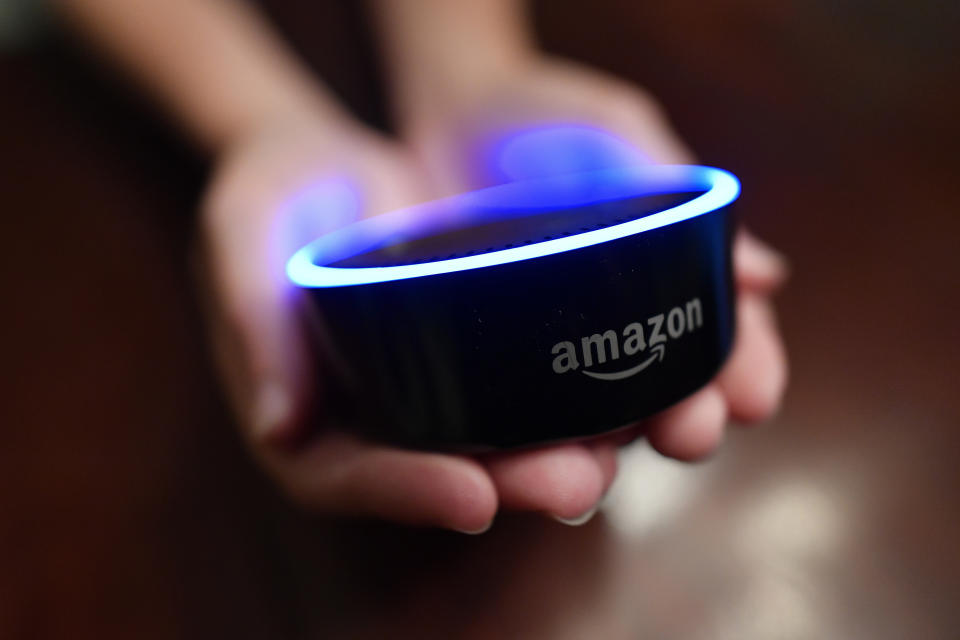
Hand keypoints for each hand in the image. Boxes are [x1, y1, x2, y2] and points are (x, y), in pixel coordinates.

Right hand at [198, 110, 627, 530]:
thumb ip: (254, 317)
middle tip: (575, 483)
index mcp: (307, 413)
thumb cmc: (276, 189)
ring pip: (502, 440)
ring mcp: (434, 387)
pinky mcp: (481, 349)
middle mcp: (376, 417)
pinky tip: (640, 388)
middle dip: (512, 482)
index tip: (473, 498)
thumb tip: (279, 428)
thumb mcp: (244, 229)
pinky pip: (534, 383)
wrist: (334, 154)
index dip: (409, 493)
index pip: (349, 476)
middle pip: (444, 473)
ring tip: (622, 447)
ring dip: (566, 451)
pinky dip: (584, 391)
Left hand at [399, 56, 788, 462]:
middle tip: (689, 433)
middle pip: (663, 397)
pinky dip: (512, 443)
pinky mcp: (481, 361)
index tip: (754, 394)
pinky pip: (502, 413)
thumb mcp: (623, 141)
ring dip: (598, 456)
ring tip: (601, 473)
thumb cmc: (553, 122)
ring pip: (586, 424)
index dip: (745, 370)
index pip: (724, 341)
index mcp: (669, 288)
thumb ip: (682, 197)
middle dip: (684, 421)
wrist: (454, 112)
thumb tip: (767, 277)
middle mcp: (617, 335)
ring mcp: (550, 354)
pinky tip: (516, 462)